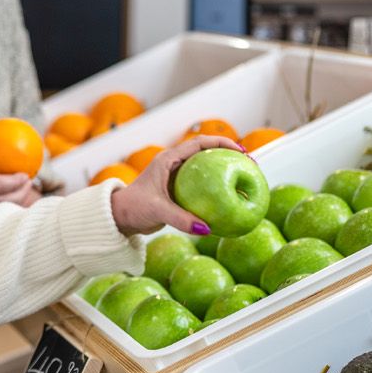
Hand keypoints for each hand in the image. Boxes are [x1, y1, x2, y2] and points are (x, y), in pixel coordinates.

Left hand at [108, 136, 245, 235]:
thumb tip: (206, 229)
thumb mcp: (157, 210)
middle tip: (251, 164)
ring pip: (206, 169)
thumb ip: (180, 219)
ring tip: (247, 179)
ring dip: (225, 171)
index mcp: (169, 159)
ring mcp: (178, 177)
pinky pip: (202, 186)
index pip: (200, 143)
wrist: (120, 216)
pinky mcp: (179, 190)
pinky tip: (231, 199)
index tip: (242, 150)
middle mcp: (175, 164)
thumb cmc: (133, 207)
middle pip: (207, 153)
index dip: (222, 143)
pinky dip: (217, 188)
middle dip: (229, 155)